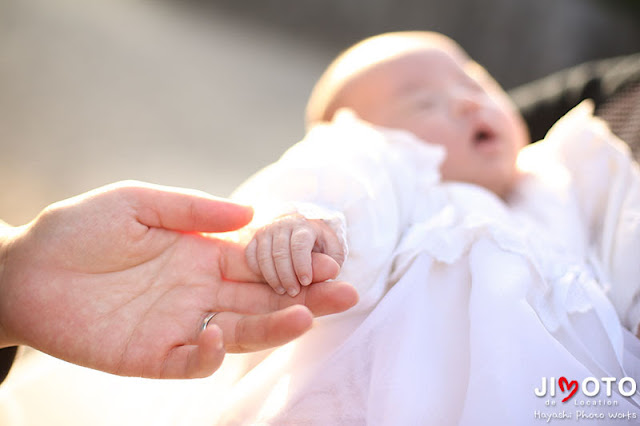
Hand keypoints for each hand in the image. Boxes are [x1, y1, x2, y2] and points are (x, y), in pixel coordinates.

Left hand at [0, 181, 357, 378]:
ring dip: (273, 327)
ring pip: (239, 331)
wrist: (25, 269)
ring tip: (307, 317)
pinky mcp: (153, 355)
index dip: (293, 261)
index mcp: (201, 254)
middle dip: (304, 296)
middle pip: (262, 298)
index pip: (259, 261)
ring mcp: (179, 325)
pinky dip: (209, 355)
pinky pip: (192, 361)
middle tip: (345, 292)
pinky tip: (218, 336)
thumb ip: (192, 209)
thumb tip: (250, 212)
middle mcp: (199, 291)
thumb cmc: (78, 228)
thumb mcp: (137, 202)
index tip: (329, 258)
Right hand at [245, 213, 345, 296]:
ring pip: (264, 256)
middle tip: (294, 292)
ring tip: (283, 291)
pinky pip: (250, 257)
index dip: (302, 265)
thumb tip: (332, 270)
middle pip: (280, 252)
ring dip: (272, 277)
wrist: (302, 233)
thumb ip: (331, 262)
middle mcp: (283, 225)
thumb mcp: (331, 253)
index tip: (306, 282)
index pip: (300, 245)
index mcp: (304, 226)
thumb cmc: (320, 246)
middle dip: (287, 275)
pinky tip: (270, 282)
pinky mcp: (254, 240)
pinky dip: (258, 271)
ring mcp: (266, 232)